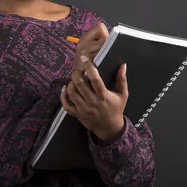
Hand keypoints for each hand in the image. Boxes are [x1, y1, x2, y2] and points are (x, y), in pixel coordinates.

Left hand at [61, 23, 128, 142]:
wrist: (109, 128)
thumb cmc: (116, 109)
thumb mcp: (123, 95)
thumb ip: (122, 80)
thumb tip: (123, 65)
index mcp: (103, 96)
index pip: (95, 79)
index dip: (89, 67)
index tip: (84, 58)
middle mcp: (92, 102)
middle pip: (80, 84)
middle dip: (76, 74)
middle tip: (77, 69)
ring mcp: (83, 109)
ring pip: (72, 93)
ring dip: (70, 83)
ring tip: (73, 79)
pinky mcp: (77, 114)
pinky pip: (66, 105)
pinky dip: (63, 96)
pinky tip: (65, 88)